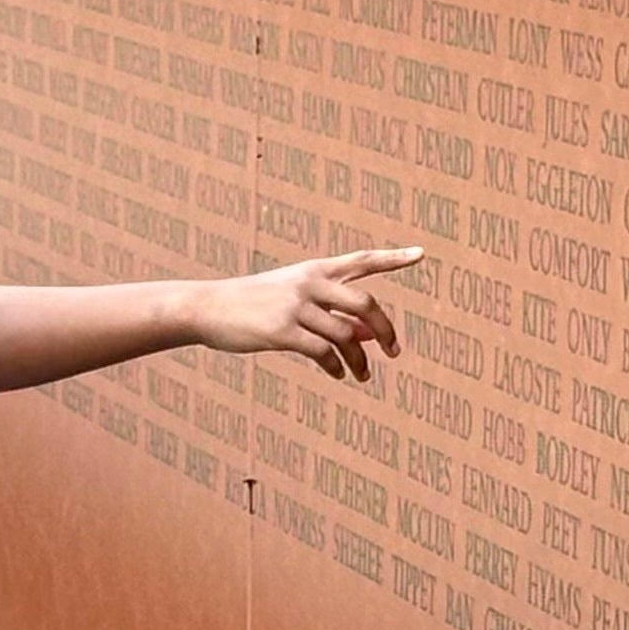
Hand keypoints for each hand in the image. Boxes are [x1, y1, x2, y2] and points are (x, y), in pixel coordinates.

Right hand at [192, 248, 421, 380]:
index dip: (393, 258)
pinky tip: (337, 374)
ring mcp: (295, 306)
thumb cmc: (254, 305)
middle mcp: (309, 283)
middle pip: (365, 304)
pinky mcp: (281, 331)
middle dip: (386, 330)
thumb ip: (333, 312)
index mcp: (314, 270)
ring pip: (346, 336)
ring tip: (362, 376)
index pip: (361, 260)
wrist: (207, 307)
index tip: (421, 253)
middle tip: (395, 352)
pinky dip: (335, 367)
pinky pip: (322, 352)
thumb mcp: (295, 301)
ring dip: (360, 360)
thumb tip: (371, 334)